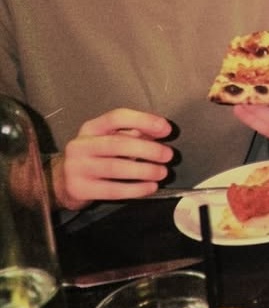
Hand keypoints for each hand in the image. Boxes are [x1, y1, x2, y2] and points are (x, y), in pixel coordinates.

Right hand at [53, 108, 173, 210]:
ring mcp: (77, 168)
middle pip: (118, 144)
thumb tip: (160, 131)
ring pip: (115, 167)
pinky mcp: (79, 189)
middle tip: (168, 155)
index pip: (117, 117)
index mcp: (91, 128)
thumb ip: (133, 133)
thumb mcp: (109, 139)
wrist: (61, 182)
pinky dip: (135, 189)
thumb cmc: (95, 157)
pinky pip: (112, 190)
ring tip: (162, 173)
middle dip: (148, 149)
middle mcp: (80, 145)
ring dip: (144, 170)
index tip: (166, 129)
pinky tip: (150, 188)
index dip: (144, 121)